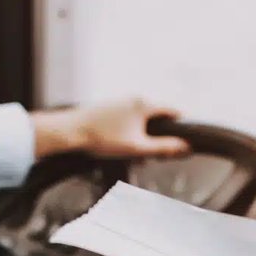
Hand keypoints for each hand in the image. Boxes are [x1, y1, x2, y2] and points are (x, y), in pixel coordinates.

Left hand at [31, 97, 189, 159]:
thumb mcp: (137, 147)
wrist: (70, 132)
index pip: (173, 110)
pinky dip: (129, 133)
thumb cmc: (103, 138)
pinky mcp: (109, 108)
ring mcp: (120, 101)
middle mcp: (133, 98)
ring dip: (142, 138)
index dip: (181, 126)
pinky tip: (120, 147)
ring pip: (140, 120)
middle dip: (157, 137)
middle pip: (156, 118)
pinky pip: (127, 120)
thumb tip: (186, 147)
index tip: (184, 140)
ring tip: (134, 156)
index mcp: (144, 104)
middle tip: (154, 156)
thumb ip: (163, 148)